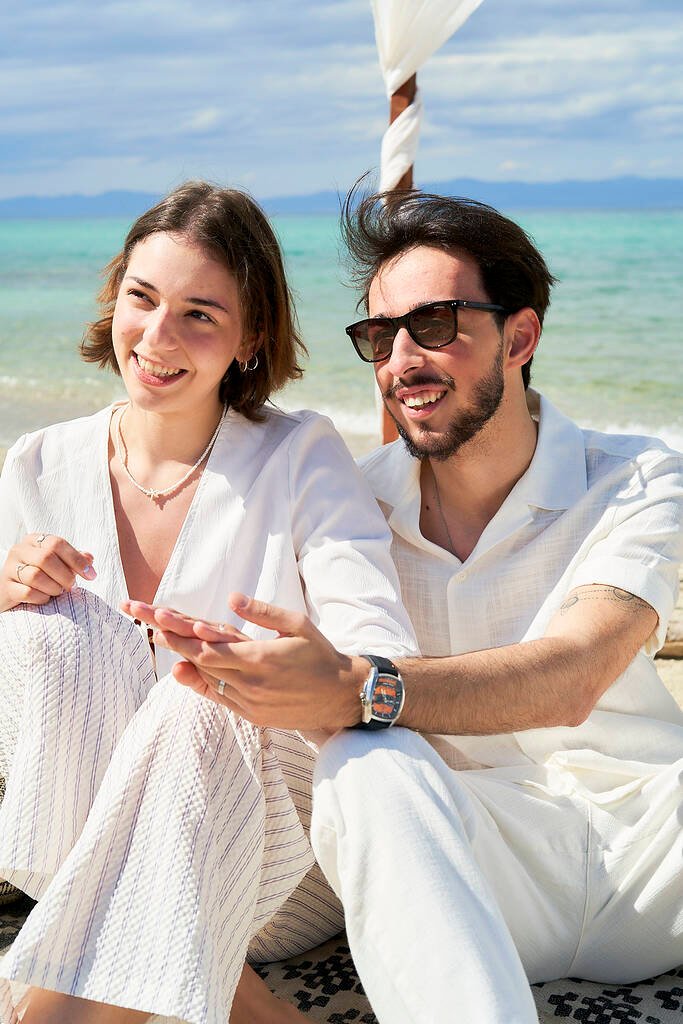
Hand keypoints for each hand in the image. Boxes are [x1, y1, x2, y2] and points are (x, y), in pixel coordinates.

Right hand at [0, 533, 95, 612]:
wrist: (12, 591)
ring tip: (58, 591)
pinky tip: (45, 598)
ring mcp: (9, 568)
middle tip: (72, 586)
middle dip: (65, 575)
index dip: (77, 560)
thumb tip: (90, 558)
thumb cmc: (41, 575)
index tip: (91, 575)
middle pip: (46, 558)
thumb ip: (74, 559)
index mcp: (34, 540)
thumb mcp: (58, 563)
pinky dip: (41, 598)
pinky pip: (27, 593)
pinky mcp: (6, 587)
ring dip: (53, 587)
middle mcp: (20, 550)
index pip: (57, 543)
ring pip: (35, 576)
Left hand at [123, 594, 364, 730]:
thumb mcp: (297, 626)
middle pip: (200, 662)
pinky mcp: (252, 716)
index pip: (208, 645)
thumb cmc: (320, 655)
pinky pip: (219, 697)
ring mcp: (249, 703)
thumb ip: (262, 613)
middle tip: (145, 623)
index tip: (157, 617)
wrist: (341, 696)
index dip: (180, 632)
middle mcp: (249, 684)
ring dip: (183, 660)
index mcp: (259, 659)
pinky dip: (201, 682)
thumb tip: (232, 599)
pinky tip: (185, 667)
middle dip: (170, 640)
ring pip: (207, 680)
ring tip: (159, 638)